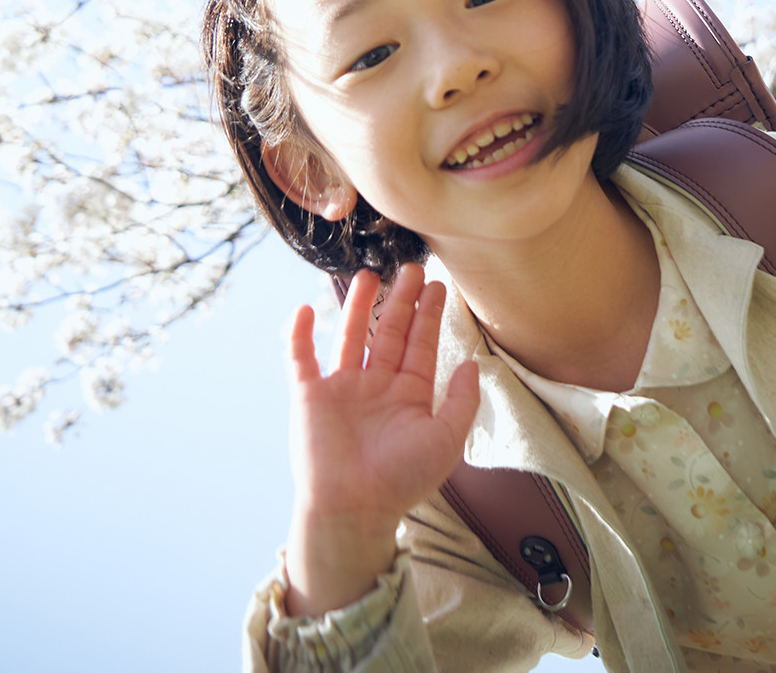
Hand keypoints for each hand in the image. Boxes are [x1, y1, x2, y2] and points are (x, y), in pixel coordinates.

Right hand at [283, 263, 480, 616]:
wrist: (353, 509)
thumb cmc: (401, 480)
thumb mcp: (446, 440)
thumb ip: (463, 401)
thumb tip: (474, 364)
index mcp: (409, 397)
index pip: (421, 346)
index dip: (429, 316)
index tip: (438, 285)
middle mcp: (376, 388)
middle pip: (390, 333)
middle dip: (401, 301)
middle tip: (412, 267)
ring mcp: (343, 390)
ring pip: (351, 336)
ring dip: (358, 306)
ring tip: (368, 274)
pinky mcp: (310, 397)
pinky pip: (302, 358)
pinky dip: (301, 334)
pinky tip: (306, 308)